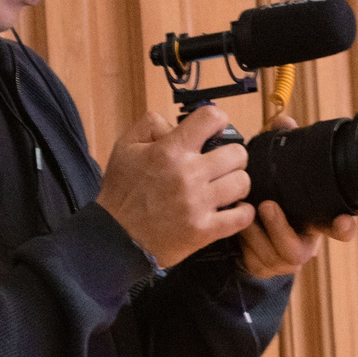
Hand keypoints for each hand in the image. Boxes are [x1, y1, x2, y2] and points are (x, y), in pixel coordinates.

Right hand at [97, 106, 254, 267]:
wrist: (114, 237)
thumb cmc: (121, 193)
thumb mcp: (125, 147)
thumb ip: (151, 125)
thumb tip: (178, 125)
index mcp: (169, 151)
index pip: (211, 118)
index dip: (217, 120)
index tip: (214, 130)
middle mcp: (188, 174)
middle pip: (237, 153)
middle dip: (230, 156)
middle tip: (219, 165)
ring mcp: (198, 204)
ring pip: (243, 183)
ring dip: (235, 183)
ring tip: (223, 188)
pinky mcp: (204, 230)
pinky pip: (242, 216)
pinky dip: (241, 212)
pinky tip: (231, 209)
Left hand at [238, 112, 357, 276]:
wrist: (251, 231)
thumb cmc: (271, 198)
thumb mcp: (279, 174)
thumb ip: (284, 147)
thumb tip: (284, 121)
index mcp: (315, 221)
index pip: (340, 229)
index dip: (345, 227)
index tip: (342, 220)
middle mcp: (304, 244)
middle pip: (300, 250)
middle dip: (281, 228)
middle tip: (267, 205)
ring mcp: (282, 260)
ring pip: (274, 256)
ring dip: (257, 233)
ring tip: (245, 212)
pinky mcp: (263, 268)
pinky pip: (256, 262)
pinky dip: (245, 244)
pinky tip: (237, 229)